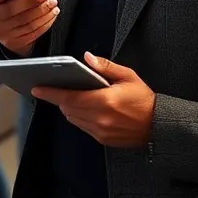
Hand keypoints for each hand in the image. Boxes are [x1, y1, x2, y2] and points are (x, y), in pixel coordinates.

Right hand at [0, 0, 60, 55]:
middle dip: (31, 2)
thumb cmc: (14, 3)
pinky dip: (44, 23)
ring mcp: (1, 32)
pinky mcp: (12, 42)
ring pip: (24, 21)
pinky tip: (51, 15)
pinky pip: (31, 32)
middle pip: (11, 9)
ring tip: (53, 4)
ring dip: (42, 12)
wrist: (11, 26)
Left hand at [31, 52, 155, 148]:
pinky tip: (83, 108)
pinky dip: (78, 117)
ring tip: (69, 96)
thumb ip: (105, 67)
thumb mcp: (128, 76)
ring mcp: (101, 131)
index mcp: (105, 101)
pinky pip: (82, 127)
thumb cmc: (145, 100)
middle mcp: (100, 118)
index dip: (51, 93)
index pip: (69, 97)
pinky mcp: (103, 139)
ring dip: (68, 108)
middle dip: (58, 98)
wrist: (159, 125)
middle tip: (52, 88)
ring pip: (73, 119)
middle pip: (67, 109)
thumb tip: (87, 58)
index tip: (38, 88)